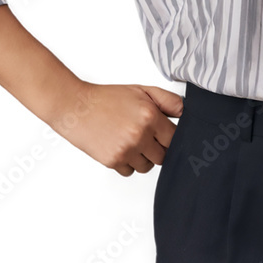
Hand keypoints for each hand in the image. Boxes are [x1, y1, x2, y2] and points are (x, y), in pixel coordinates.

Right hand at [49, 81, 183, 176]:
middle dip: (158, 148)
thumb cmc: (108, 98)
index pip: (175, 138)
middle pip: (164, 156)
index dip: (171, 137)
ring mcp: (126, 150)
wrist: (76, 107)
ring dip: (143, 157)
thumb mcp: (142, 91)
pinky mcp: (113, 161)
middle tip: (147, 136)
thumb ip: (168, 101)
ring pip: (148, 166)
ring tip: (130, 139)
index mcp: (150, 116)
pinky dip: (127, 163)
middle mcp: (140, 135)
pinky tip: (119, 146)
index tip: (166, 134)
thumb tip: (186, 113)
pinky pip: (130, 171)